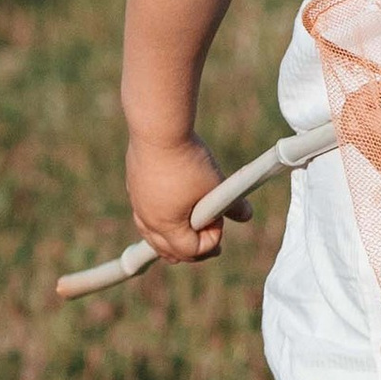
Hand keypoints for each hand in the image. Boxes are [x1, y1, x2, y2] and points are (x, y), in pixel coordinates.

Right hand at [126, 132, 233, 265]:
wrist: (158, 129)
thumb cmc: (188, 161)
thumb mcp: (216, 185)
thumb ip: (233, 205)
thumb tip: (247, 215)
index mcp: (167, 226)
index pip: (191, 250)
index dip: (211, 241)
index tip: (220, 221)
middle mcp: (147, 220)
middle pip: (167, 250)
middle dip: (190, 250)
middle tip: (208, 245)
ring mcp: (137, 204)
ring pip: (151, 234)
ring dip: (170, 238)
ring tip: (184, 235)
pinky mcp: (133, 186)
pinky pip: (144, 213)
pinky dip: (158, 219)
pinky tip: (168, 210)